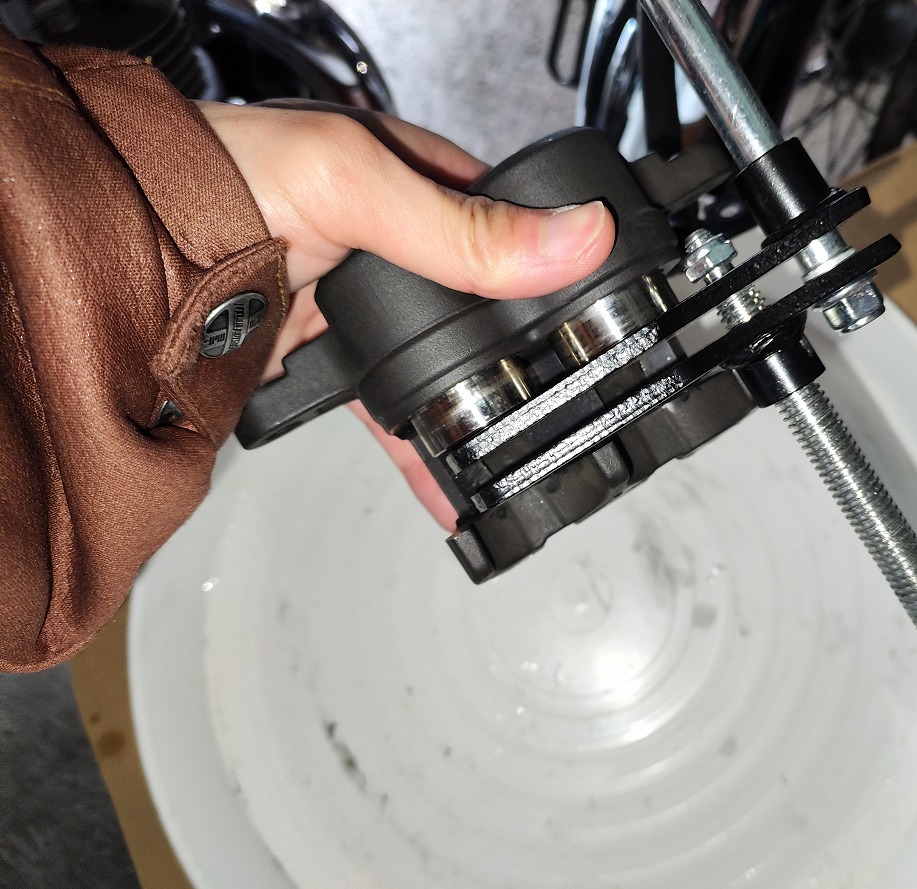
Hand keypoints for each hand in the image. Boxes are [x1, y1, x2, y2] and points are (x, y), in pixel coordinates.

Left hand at [199, 101, 615, 529]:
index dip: (554, 268)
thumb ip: (461, 229)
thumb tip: (571, 238)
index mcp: (415, 181)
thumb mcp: (354, 190)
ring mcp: (362, 307)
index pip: (512, 226)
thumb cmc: (211, 181)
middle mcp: (395, 244)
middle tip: (567, 403)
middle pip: (480, 310)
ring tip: (521, 460)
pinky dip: (418, 450)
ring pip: (438, 368)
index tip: (598, 318)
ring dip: (474, 411)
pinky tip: (448, 484)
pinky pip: (388, 411)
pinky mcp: (328, 359)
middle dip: (520, 358)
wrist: (124, 256)